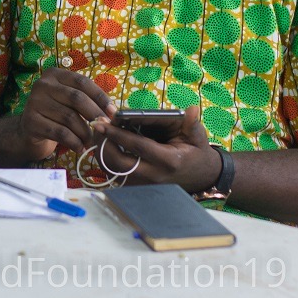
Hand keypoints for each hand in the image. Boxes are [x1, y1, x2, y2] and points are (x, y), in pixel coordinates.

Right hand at [17, 68, 115, 159]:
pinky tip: (79, 148)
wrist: (29, 132)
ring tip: (91, 141)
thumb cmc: (55, 114)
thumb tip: (112, 113)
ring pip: (69, 117)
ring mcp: (34, 102)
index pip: (82, 82)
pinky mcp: (31, 121)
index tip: (113, 112)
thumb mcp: (69, 102)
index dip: (100, 96)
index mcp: (54, 75)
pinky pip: (60, 132)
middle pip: (76, 98)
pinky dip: (74, 142)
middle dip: (94, 114)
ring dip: (85, 132)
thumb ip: (86, 101)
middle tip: (105, 128)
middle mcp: (42, 85)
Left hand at [92, 105, 221, 188]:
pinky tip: (105, 143)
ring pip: (113, 171)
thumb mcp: (197, 136)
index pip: (137, 147)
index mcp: (168, 161)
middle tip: (97, 123)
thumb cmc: (196, 152)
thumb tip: (191, 109)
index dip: (118, 134)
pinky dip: (106, 159)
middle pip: (118, 163)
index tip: (103, 122)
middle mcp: (153, 176)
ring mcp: (143, 185)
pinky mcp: (137, 188)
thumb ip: (192, 123)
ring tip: (99, 131)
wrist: (200, 176)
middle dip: (103, 142)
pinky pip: (115, 175)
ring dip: (101, 150)